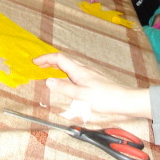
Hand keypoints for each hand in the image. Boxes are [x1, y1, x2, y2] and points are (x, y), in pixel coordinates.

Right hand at [33, 52, 151, 118]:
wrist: (124, 100)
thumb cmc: (105, 98)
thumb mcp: (81, 96)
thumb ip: (64, 88)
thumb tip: (48, 81)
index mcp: (79, 71)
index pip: (59, 59)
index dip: (46, 58)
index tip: (35, 62)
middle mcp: (83, 69)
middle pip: (64, 60)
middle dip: (49, 61)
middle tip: (38, 65)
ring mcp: (89, 74)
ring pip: (69, 66)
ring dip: (57, 66)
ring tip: (48, 71)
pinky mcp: (93, 80)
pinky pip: (74, 72)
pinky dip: (65, 73)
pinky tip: (66, 81)